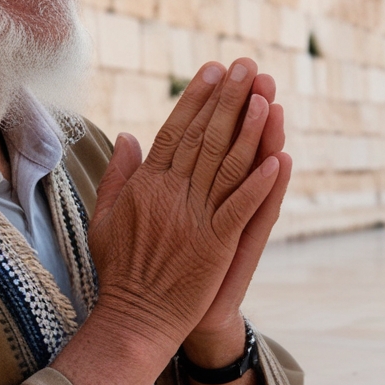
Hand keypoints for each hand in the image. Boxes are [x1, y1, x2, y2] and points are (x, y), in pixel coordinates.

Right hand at [86, 59, 281, 355]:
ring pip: (226, 165)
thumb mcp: (106, 215)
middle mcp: (171, 194)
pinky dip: (259, 185)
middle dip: (227, 99)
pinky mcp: (215, 245)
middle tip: (247, 66)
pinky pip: (240, 209)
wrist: (134, 318)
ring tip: (266, 96)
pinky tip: (278, 159)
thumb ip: (119, 173)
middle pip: (204, 137)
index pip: (173, 130)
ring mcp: (194, 219)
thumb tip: (128, 135)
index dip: (195, 98)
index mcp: (147, 184)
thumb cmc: (120, 269)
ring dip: (249, 129)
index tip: (213, 70)